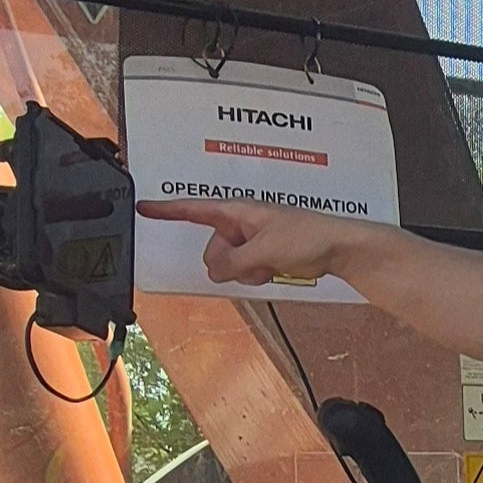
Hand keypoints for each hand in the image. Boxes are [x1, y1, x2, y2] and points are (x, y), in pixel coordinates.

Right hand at [138, 196, 360, 288]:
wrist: (338, 248)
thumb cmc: (307, 236)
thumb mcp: (264, 250)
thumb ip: (233, 261)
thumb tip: (215, 271)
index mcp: (238, 211)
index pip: (194, 208)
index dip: (167, 209)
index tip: (143, 206)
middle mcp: (240, 223)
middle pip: (211, 250)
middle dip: (227, 263)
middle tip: (255, 261)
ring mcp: (251, 240)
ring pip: (227, 264)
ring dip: (244, 271)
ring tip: (270, 264)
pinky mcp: (261, 254)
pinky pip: (243, 271)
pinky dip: (254, 275)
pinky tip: (273, 270)